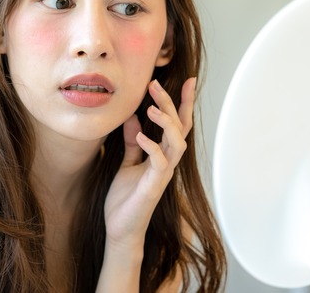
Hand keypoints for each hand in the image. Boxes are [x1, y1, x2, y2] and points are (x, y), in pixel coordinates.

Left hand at [103, 77, 195, 250]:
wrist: (120, 229)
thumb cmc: (125, 198)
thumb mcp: (127, 163)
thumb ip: (133, 142)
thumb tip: (133, 117)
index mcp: (162, 154)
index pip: (178, 124)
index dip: (183, 103)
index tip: (188, 80)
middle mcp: (167, 162)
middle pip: (179, 127)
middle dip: (171, 103)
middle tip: (154, 83)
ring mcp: (162, 174)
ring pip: (177, 142)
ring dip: (165, 122)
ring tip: (150, 107)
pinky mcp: (153, 186)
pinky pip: (160, 162)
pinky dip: (151, 146)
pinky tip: (139, 134)